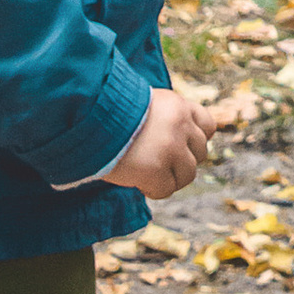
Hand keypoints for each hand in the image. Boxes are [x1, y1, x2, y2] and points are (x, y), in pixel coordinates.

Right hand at [107, 84, 242, 199]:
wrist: (86, 115)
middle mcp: (180, 124)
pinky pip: (166, 189)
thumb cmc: (108, 111)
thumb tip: (173, 143)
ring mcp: (171, 147)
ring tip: (147, 174)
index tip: (179, 147)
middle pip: (200, 152)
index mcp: (178, 105)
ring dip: (170, 178)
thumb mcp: (141, 103)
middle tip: (158, 163)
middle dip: (182, 161)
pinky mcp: (156, 169)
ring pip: (188, 174)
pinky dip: (152, 189)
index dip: (194, 140)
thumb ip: (162, 119)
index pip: (207, 126)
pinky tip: (137, 181)